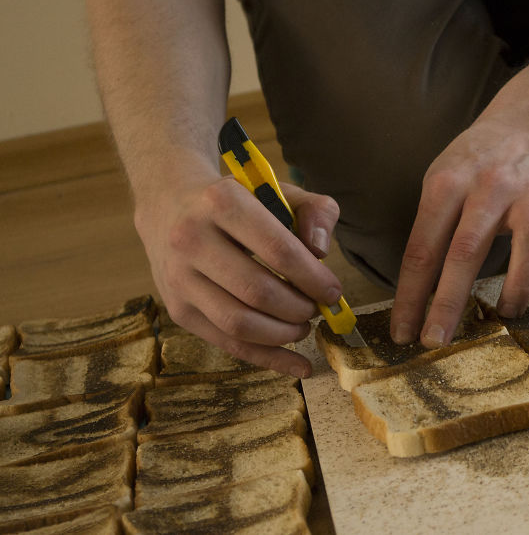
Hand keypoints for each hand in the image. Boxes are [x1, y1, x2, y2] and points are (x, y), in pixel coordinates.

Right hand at [135, 174, 341, 376]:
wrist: (169, 206)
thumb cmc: (237, 201)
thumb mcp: (279, 190)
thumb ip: (315, 211)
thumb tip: (321, 251)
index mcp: (221, 202)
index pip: (278, 250)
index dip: (313, 278)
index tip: (333, 292)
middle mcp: (191, 240)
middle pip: (258, 292)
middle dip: (299, 308)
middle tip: (317, 308)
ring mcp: (179, 278)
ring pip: (239, 324)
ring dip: (284, 334)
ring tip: (304, 325)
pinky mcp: (178, 309)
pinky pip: (228, 344)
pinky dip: (268, 358)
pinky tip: (299, 364)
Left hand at [390, 114, 528, 348]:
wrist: (526, 122)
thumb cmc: (473, 161)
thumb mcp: (439, 180)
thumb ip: (430, 228)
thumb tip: (415, 294)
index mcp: (448, 183)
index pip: (423, 248)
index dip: (411, 294)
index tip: (402, 331)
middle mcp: (490, 186)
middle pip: (466, 251)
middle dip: (448, 302)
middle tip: (436, 342)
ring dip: (516, 286)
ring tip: (505, 315)